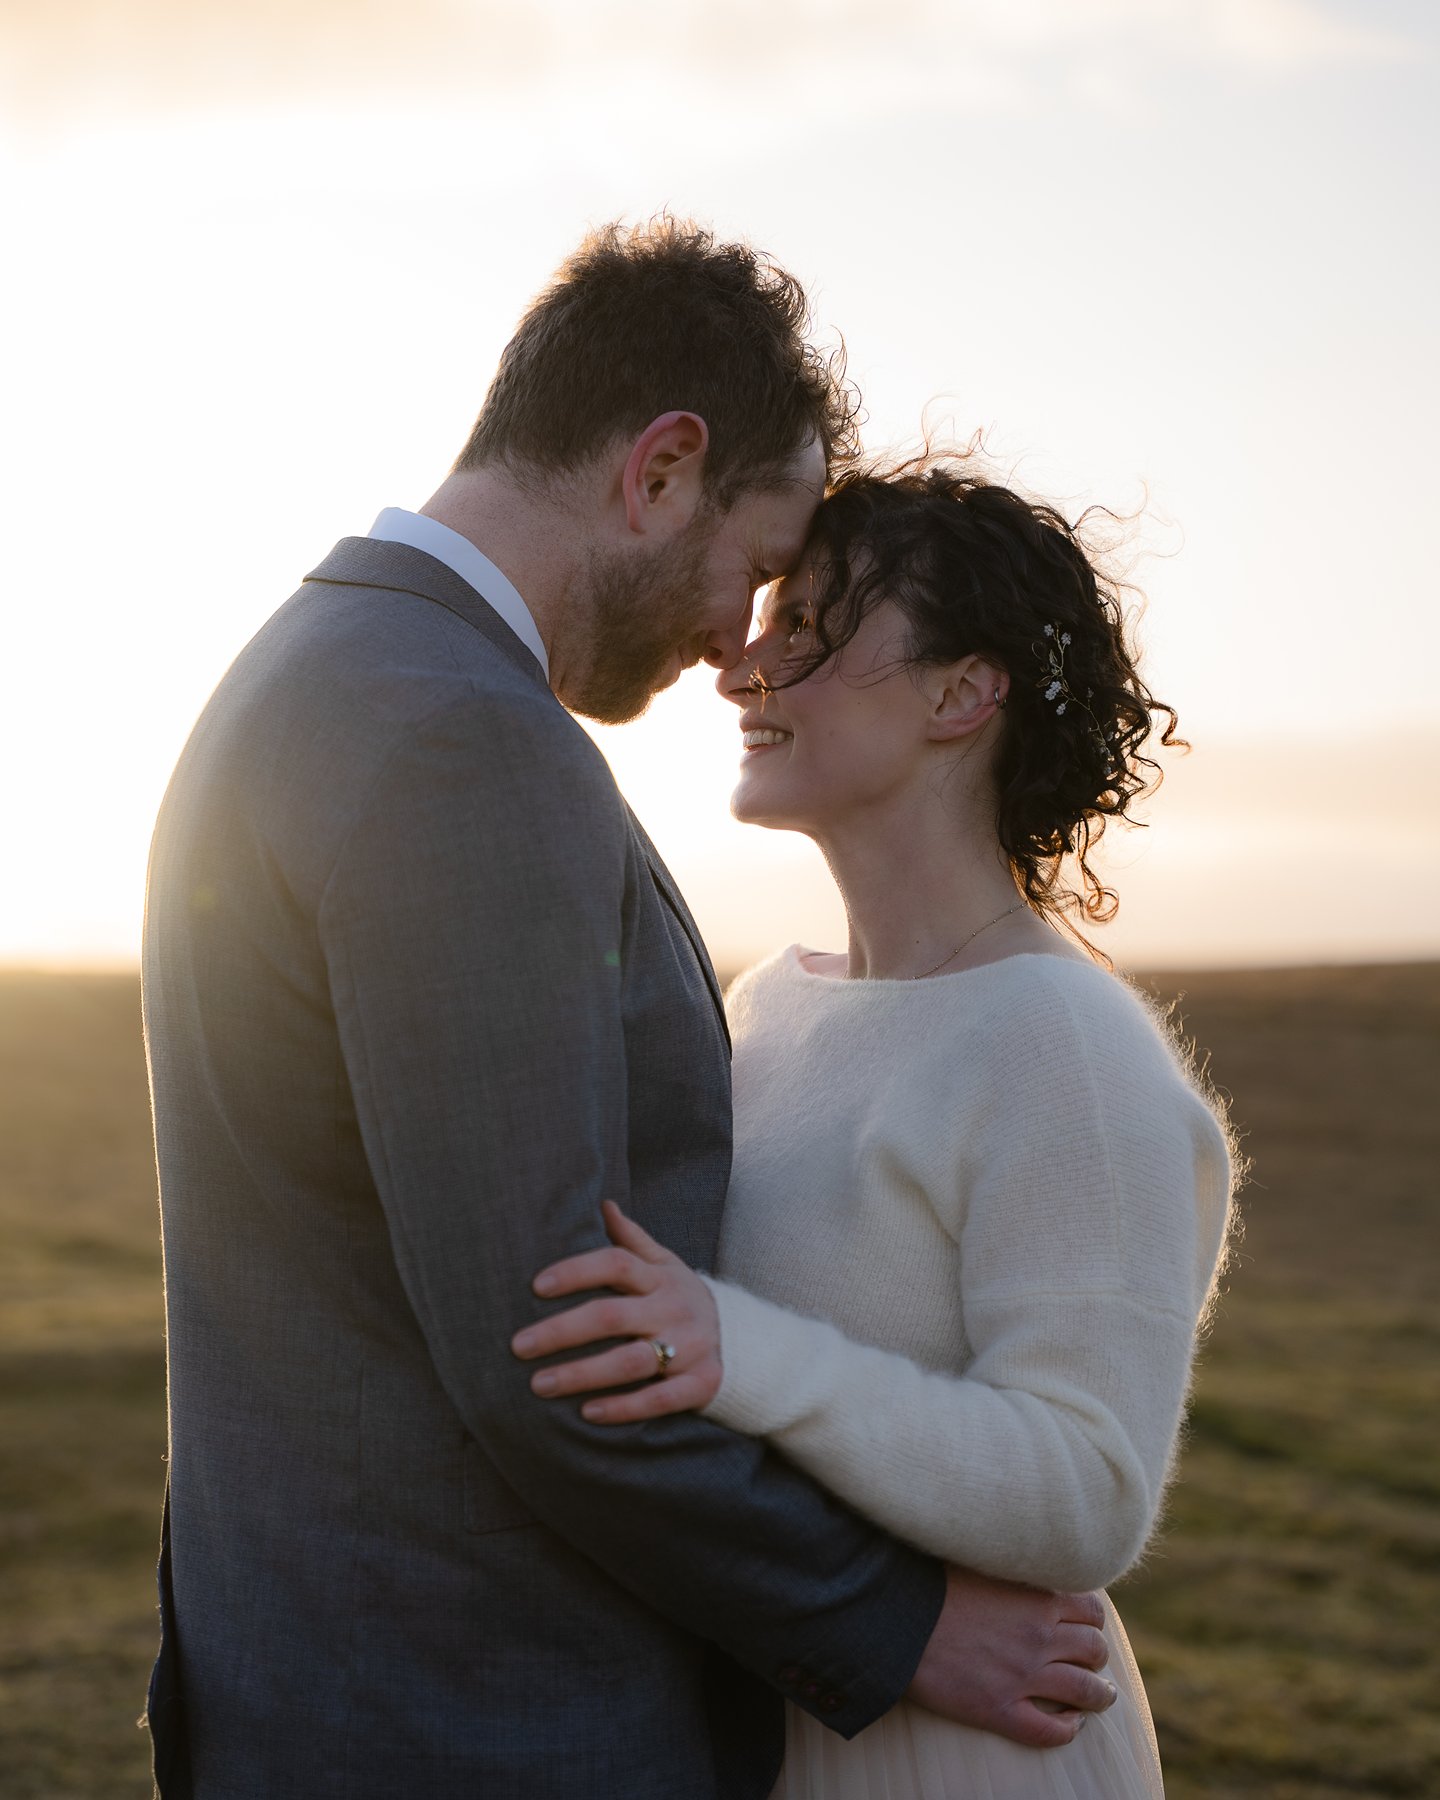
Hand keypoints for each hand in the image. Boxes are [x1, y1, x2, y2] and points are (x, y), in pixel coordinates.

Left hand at [511, 1201, 722, 1422]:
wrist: (744, 1340)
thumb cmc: (683, 1299)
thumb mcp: (666, 1263)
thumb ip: (632, 1239)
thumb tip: (603, 1204)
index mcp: (660, 1277)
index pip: (616, 1264)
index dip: (576, 1271)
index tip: (536, 1286)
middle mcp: (674, 1309)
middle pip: (613, 1316)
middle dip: (562, 1331)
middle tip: (519, 1346)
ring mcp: (690, 1348)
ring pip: (632, 1361)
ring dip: (583, 1374)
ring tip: (539, 1384)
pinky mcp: (702, 1384)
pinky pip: (660, 1399)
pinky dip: (624, 1408)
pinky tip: (587, 1414)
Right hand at [907, 1566, 1115, 1747]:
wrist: (896, 1620)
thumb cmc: (932, 1585)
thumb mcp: (980, 1563)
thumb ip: (1011, 1567)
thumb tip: (1025, 1555)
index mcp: (1035, 1599)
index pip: (1091, 1611)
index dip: (1092, 1621)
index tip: (1084, 1626)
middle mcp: (1039, 1637)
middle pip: (1094, 1650)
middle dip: (1097, 1657)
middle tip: (1090, 1662)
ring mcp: (1023, 1677)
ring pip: (1086, 1692)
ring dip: (1099, 1695)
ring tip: (1099, 1696)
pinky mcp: (1001, 1710)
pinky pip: (1052, 1731)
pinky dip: (1069, 1730)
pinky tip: (1070, 1724)